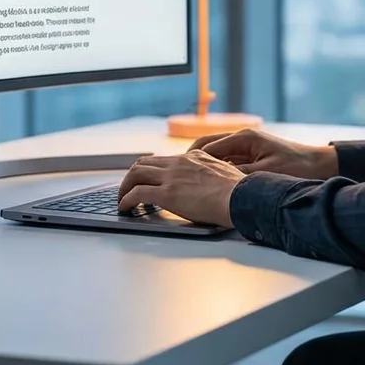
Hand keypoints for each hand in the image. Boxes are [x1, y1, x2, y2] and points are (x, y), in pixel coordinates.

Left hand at [117, 150, 244, 226]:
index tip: (146, 179)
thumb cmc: (240, 191)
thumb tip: (212, 184)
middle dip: (132, 176)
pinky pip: (137, 193)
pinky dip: (126, 200)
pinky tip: (125, 208)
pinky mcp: (167, 194)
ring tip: (122, 199)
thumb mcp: (225, 172)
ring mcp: (172, 177)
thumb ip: (212, 173)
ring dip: (124, 187)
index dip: (150, 169)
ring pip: (135, 174)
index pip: (163, 159)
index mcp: (193, 157)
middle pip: (144, 163)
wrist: (242, 197)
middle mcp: (179, 163)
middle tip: (128, 189)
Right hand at [188, 128, 338, 179]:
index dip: (190, 160)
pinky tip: (212, 184)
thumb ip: (238, 175)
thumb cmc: (297, 166)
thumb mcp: (264, 173)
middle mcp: (243, 138)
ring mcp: (247, 146)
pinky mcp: (252, 156)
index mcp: (244, 138)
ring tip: (190, 182)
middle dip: (191, 161)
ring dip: (204, 166)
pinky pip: (227, 161)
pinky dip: (217, 170)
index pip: (207, 146)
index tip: (178, 172)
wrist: (321, 165)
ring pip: (216, 155)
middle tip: (178, 177)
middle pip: (207, 147)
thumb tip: (215, 180)